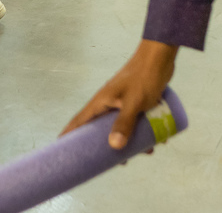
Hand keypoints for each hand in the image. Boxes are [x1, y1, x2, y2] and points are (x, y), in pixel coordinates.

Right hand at [61, 40, 176, 149]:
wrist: (159, 57)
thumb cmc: (143, 78)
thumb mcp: (133, 103)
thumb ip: (124, 123)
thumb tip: (114, 146)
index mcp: (100, 102)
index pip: (79, 121)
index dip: (69, 135)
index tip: (62, 149)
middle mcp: (108, 103)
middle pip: (100, 129)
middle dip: (105, 146)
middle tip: (111, 163)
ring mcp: (122, 102)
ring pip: (121, 126)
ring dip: (130, 140)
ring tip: (142, 153)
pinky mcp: (135, 102)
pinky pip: (135, 121)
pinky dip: (143, 131)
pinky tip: (156, 138)